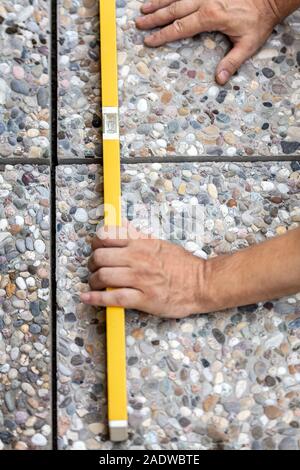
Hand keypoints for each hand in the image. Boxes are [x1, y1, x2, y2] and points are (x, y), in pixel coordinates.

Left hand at [80, 223, 206, 317]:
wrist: (202, 283)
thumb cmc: (182, 265)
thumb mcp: (160, 243)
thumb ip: (138, 236)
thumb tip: (122, 227)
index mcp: (141, 244)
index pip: (106, 237)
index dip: (95, 244)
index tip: (96, 249)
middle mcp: (138, 259)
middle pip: (100, 258)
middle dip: (92, 264)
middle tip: (95, 269)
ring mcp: (140, 279)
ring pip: (103, 277)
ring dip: (93, 282)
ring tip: (95, 285)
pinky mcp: (144, 299)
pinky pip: (114, 298)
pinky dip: (96, 299)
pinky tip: (87, 298)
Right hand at [135, 0, 285, 83]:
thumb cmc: (259, 20)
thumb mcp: (248, 44)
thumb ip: (232, 62)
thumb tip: (220, 80)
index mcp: (211, 16)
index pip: (180, 27)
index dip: (163, 35)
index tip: (149, 41)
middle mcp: (205, 0)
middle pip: (174, 9)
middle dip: (155, 18)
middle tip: (139, 24)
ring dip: (159, 2)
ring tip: (143, 8)